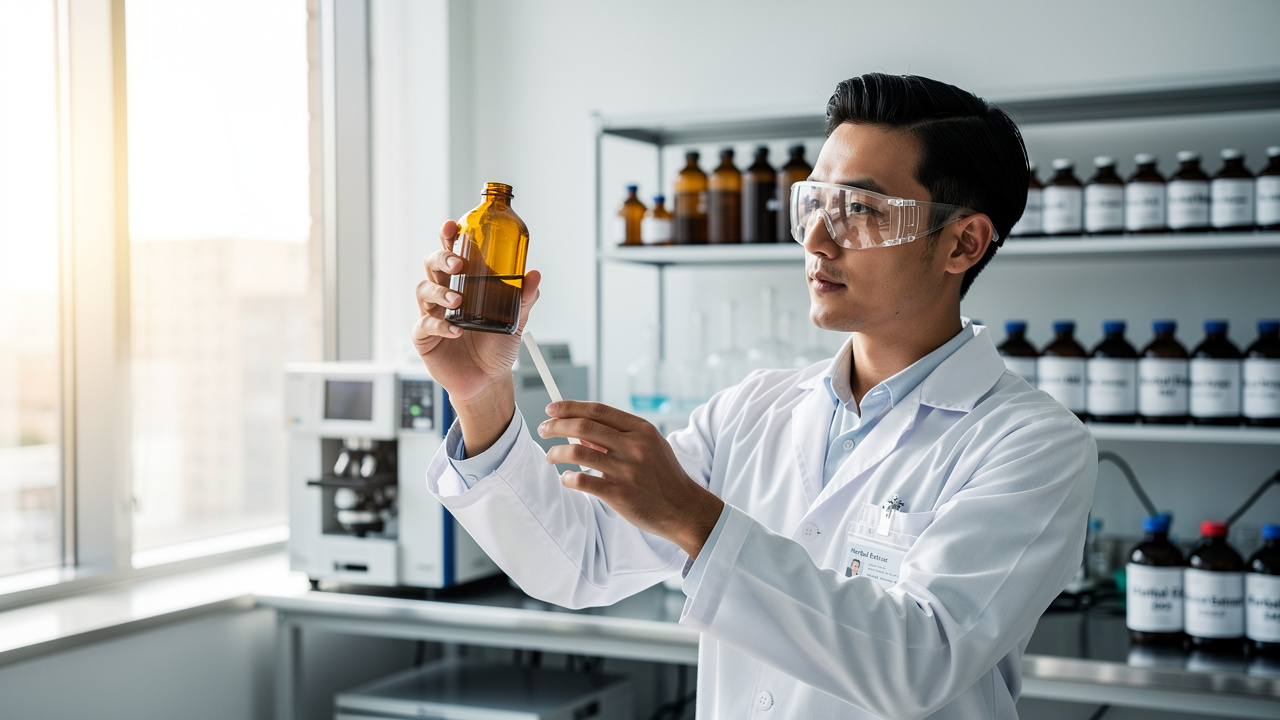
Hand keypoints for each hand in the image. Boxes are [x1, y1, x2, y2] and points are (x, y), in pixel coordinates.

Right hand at [410, 220, 541, 405]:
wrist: (488, 380)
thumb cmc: (496, 348)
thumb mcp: (515, 321)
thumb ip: (524, 299)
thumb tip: (534, 275)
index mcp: (465, 284)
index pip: (453, 254)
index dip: (449, 238)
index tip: (453, 227)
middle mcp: (445, 294)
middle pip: (432, 265)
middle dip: (441, 259)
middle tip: (457, 264)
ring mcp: (433, 314)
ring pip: (423, 290)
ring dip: (440, 291)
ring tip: (458, 300)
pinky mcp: (425, 337)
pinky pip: (424, 324)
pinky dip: (440, 325)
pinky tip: (456, 330)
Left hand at [538, 401, 724, 558]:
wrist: (683, 508)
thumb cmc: (664, 476)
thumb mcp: (649, 446)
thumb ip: (618, 436)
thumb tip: (581, 430)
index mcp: (641, 429)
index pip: (598, 411)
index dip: (570, 407)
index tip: (552, 409)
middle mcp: (634, 446)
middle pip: (583, 426)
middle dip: (556, 426)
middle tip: (543, 430)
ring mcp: (627, 470)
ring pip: (577, 451)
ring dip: (556, 452)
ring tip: (550, 456)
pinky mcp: (619, 494)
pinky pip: (582, 481)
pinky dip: (568, 478)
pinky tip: (567, 479)